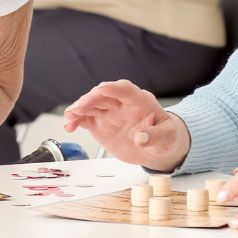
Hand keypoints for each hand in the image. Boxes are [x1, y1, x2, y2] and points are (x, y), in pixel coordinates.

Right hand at [63, 80, 189, 169]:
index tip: (102, 88)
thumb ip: (156, 136)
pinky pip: (85, 119)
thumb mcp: (167, 137)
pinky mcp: (100, 124)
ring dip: (79, 108)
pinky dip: (75, 121)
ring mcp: (109, 113)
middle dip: (90, 99)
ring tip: (70, 116)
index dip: (114, 88)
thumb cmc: (165, 137)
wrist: (156, 149)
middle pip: (103, 95)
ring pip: (90, 105)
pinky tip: (69, 126)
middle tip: (80, 108)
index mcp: (140, 101)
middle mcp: (121, 104)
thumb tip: (142, 138)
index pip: (125, 89)